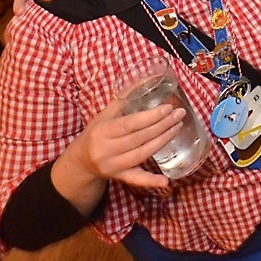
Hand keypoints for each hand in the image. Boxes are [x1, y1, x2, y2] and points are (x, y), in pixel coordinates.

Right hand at [56, 97, 186, 195]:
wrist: (81, 160)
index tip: (168, 108)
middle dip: (162, 125)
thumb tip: (146, 79)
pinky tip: (166, 181)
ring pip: (142, 154)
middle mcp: (107, 150)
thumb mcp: (104, 115)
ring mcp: (114, 166)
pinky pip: (137, 180)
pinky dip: (151, 181)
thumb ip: (124, 99)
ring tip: (177, 127)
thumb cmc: (97, 132)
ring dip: (163, 141)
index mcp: (103, 131)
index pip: (130, 124)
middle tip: (179, 114)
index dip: (151, 117)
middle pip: (140, 138)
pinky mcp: (120, 177)